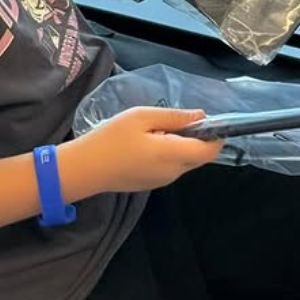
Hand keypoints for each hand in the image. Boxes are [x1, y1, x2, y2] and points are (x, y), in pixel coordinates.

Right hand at [66, 106, 222, 193]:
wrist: (84, 169)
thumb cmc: (111, 139)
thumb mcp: (141, 117)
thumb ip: (174, 117)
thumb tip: (201, 116)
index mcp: (172, 155)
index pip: (210, 151)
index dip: (215, 135)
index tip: (207, 120)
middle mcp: (173, 172)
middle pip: (199, 156)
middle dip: (197, 138)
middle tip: (175, 120)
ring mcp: (163, 181)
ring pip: (185, 161)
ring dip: (181, 145)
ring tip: (155, 129)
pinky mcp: (152, 183)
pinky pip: (171, 167)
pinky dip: (169, 153)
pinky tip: (147, 143)